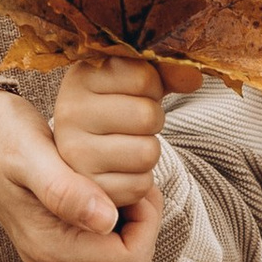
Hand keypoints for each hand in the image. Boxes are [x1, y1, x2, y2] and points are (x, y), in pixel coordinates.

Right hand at [0, 89, 161, 261]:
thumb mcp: (31, 154)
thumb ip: (67, 191)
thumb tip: (106, 221)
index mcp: (49, 249)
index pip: (130, 258)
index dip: (146, 219)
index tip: (135, 178)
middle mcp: (51, 259)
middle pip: (128, 255)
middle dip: (141, 215)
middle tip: (130, 172)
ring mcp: (53, 249)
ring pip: (119, 245)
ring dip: (128, 209)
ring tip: (114, 170)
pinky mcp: (56, 235)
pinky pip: (103, 233)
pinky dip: (113, 206)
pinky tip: (102, 175)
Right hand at [53, 52, 164, 212]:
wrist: (72, 146)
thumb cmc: (111, 108)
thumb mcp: (130, 79)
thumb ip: (163, 71)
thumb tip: (193, 76)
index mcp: (80, 77)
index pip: (144, 77)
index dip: (152, 85)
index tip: (132, 91)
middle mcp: (69, 113)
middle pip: (148, 116)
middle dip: (152, 120)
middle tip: (129, 123)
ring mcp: (74, 154)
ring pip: (147, 153)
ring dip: (147, 152)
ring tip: (124, 146)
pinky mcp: (86, 191)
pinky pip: (140, 186)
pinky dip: (139, 181)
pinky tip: (119, 170)